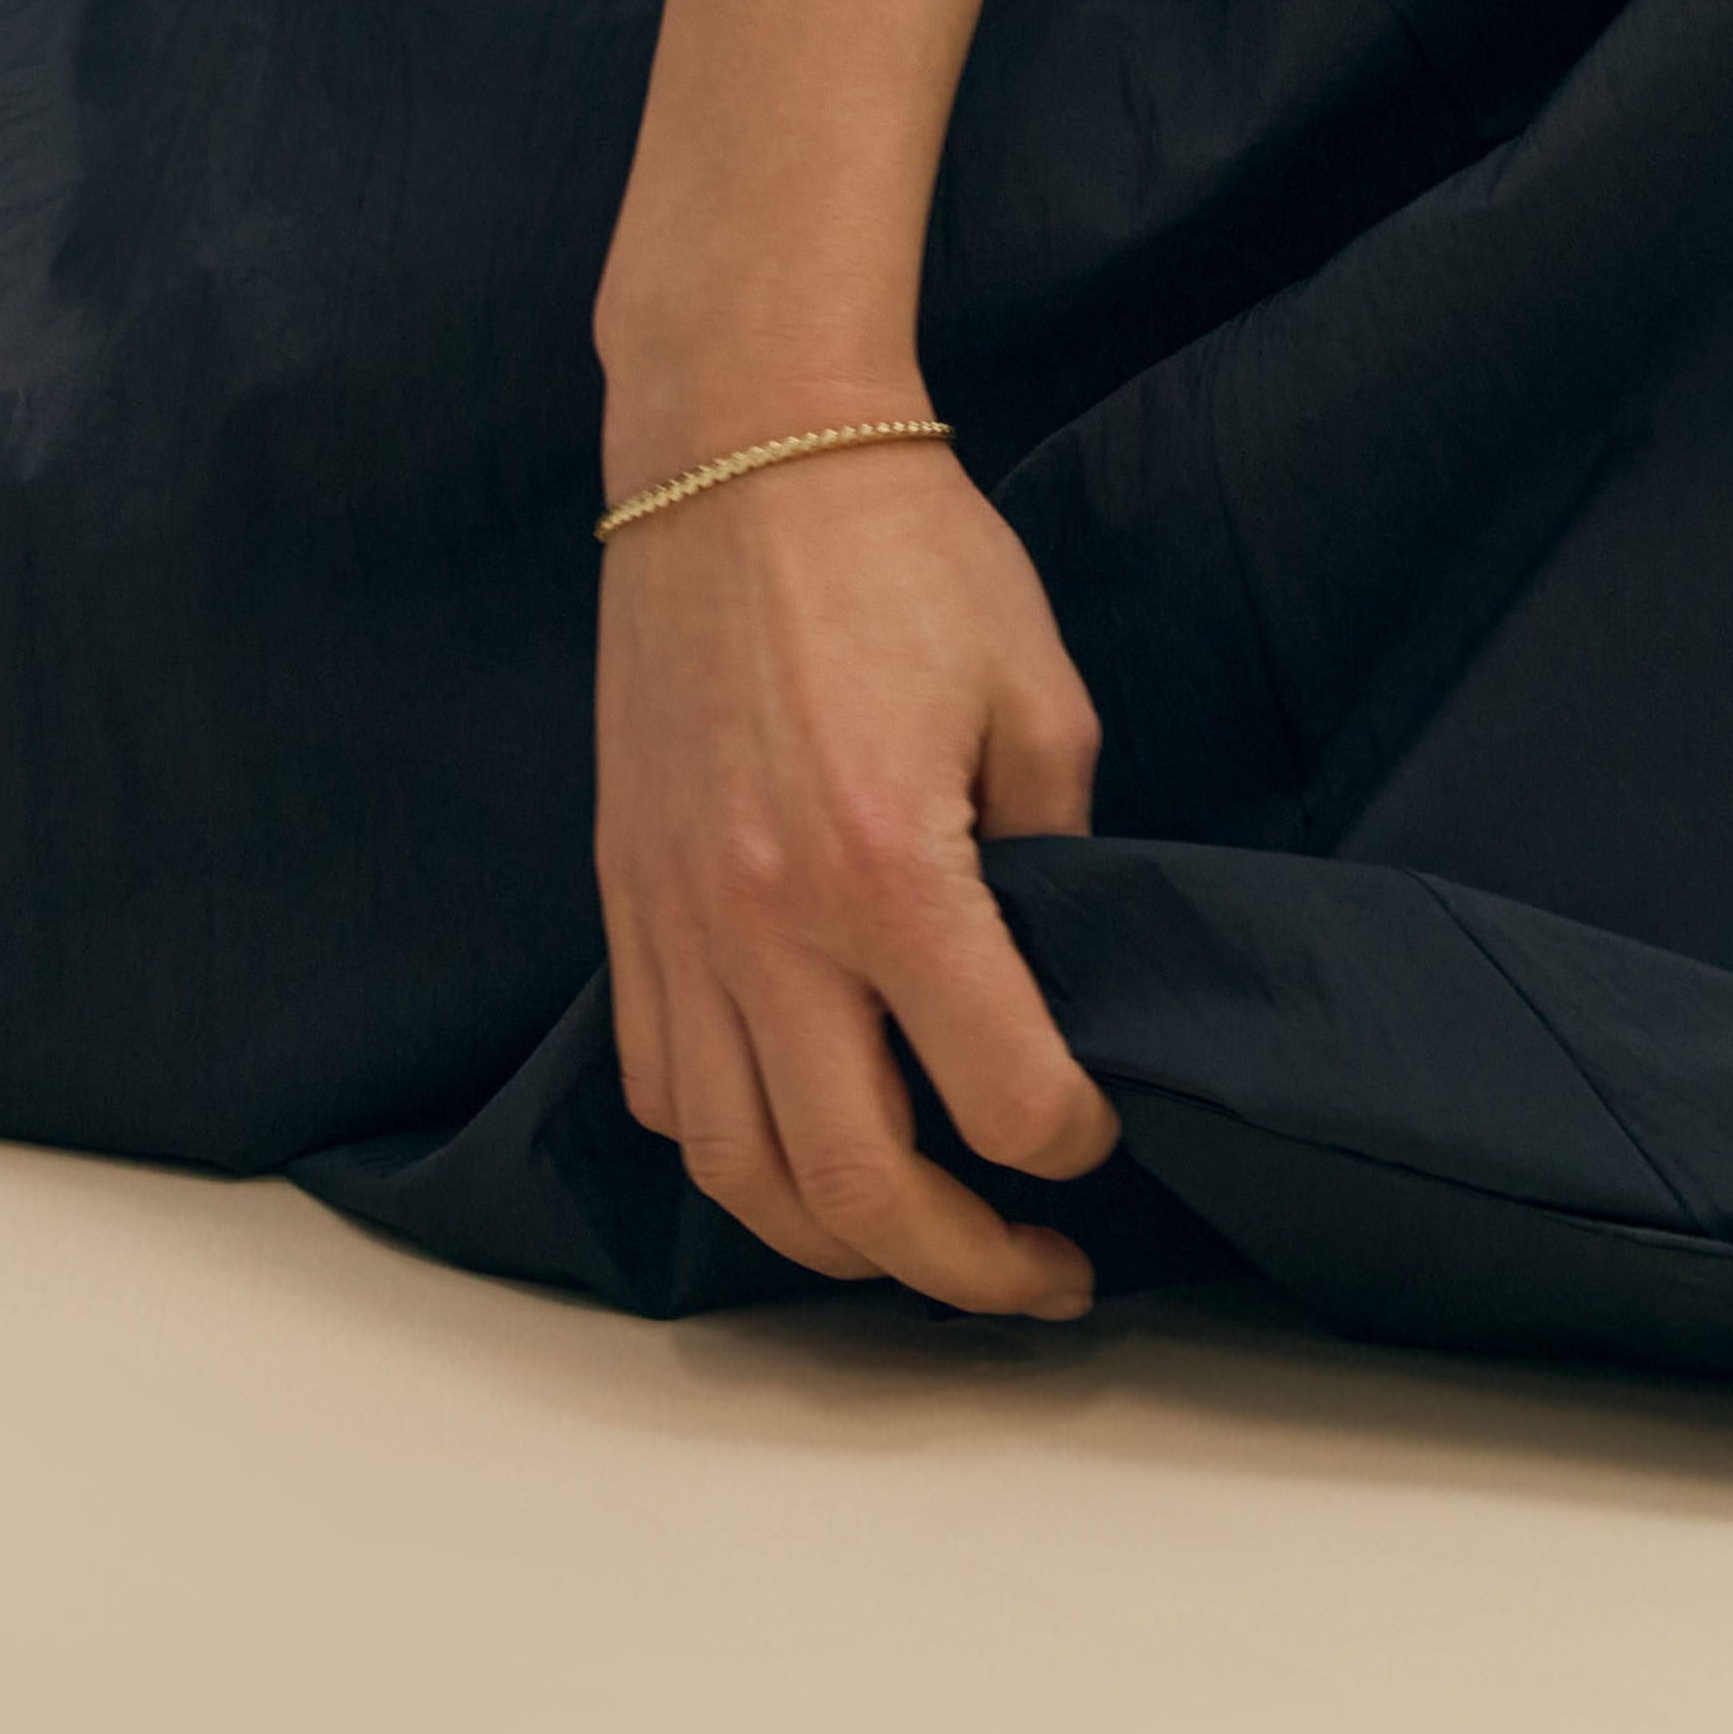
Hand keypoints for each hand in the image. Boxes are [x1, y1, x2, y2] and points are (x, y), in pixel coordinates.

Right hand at [595, 433, 1121, 1315]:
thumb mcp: (1035, 691)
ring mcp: (680, 925)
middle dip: (957, 1267)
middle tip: (1036, 1280)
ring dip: (833, 1242)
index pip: (997, 1091)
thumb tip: (1062, 972)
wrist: (739, 452)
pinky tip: (800, 1146)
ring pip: (737, 1169)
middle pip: (853, 1184)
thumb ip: (1056, 849)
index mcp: (891, 871)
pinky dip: (732, 1154)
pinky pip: (664, 1086)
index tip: (1103, 1137)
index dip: (1070, 1142)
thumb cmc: (903, 550)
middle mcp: (769, 926)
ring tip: (918, 1249)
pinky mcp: (628, 902)